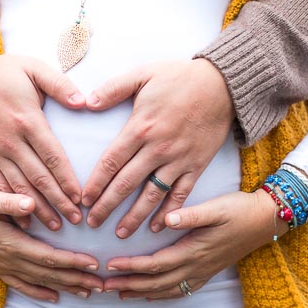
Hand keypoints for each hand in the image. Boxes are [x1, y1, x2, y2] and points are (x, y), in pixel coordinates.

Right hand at [0, 30, 84, 230]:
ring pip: (19, 186)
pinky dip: (11, 204)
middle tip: (77, 221)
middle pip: (38, 177)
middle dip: (58, 201)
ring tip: (56, 227)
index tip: (81, 197)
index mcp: (27, 120)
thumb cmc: (3, 71)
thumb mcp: (34, 68)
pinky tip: (24, 220)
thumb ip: (60, 84)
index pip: (52, 155)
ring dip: (38, 208)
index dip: (67, 179)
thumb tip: (84, 102)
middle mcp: (10, 140)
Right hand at [0, 164, 103, 301]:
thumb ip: (9, 202)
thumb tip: (31, 203)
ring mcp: (2, 265)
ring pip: (39, 281)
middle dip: (78, 280)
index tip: (95, 264)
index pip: (49, 256)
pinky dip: (39, 292)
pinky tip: (54, 297)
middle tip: (104, 285)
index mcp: (10, 242)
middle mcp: (8, 259)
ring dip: (65, 287)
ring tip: (89, 293)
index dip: (73, 262)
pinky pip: (21, 285)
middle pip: (49, 274)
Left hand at [83, 58, 234, 236]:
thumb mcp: (143, 74)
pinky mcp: (196, 166)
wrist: (223, 84)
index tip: (83, 200)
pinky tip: (158, 227)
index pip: (111, 162)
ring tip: (120, 233)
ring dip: (134, 216)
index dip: (96, 183)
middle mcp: (157, 149)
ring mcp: (178, 160)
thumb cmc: (180, 77)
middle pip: (126, 184)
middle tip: (92, 223)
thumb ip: (113, 88)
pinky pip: (181, 194)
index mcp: (140, 128)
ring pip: (151, 195)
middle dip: (107, 206)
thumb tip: (87, 102)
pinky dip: (169, 213)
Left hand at [103, 190, 286, 299]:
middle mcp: (196, 266)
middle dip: (128, 285)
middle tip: (103, 287)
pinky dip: (162, 295)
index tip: (110, 265)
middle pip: (156, 283)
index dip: (132, 267)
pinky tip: (150, 295)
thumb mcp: (216, 208)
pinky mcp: (208, 271)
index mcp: (193, 250)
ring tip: (119, 293)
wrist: (266, 220)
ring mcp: (202, 272)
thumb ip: (190, 215)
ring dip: (141, 293)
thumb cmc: (239, 210)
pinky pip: (180, 290)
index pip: (155, 264)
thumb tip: (167, 219)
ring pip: (166, 290)